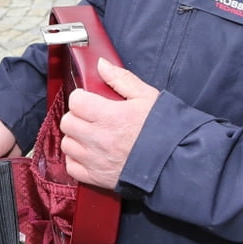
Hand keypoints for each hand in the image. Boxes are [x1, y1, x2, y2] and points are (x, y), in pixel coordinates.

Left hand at [59, 58, 158, 188]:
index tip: (90, 100)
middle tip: (90, 117)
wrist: (176, 163)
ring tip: (90, 136)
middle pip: (67, 122)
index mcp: (110, 116)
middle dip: (76, 117)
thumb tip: (101, 65)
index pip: (76, 101)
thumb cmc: (164, 130)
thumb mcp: (147, 97)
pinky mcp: (96, 178)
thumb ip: (121, 79)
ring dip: (75, 138)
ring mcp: (95, 160)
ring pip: (67, 144)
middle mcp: (98, 139)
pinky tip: (89, 154)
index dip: (81, 98)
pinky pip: (71, 166)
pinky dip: (76, 159)